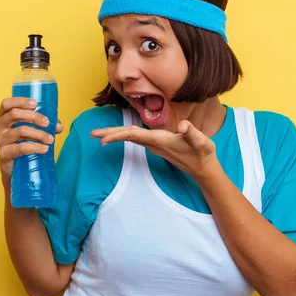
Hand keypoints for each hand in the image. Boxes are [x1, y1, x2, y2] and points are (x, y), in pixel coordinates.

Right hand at [0, 97, 63, 182]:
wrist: (14, 170)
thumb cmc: (21, 144)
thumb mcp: (30, 131)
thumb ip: (44, 125)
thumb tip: (58, 125)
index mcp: (2, 117)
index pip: (7, 104)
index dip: (20, 101)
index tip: (35, 103)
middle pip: (14, 114)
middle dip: (34, 116)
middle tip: (47, 123)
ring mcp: (0, 140)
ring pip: (21, 130)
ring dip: (39, 134)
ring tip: (50, 139)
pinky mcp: (4, 154)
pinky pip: (21, 147)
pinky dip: (35, 147)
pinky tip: (44, 149)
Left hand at [90, 120, 217, 178]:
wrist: (204, 168)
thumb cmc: (203, 153)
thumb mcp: (201, 142)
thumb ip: (192, 133)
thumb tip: (183, 127)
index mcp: (159, 140)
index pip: (133, 135)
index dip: (117, 135)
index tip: (101, 140)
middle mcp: (153, 143)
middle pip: (127, 136)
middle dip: (109, 134)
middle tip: (91, 134)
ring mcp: (154, 145)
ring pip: (130, 137)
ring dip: (114, 134)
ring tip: (99, 134)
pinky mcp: (157, 145)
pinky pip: (136, 138)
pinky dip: (125, 134)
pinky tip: (119, 133)